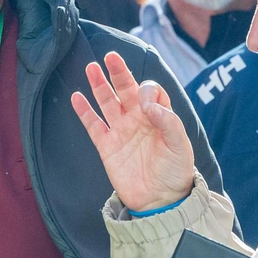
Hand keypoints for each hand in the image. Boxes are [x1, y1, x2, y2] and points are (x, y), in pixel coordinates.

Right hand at [70, 51, 195, 212]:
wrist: (160, 200)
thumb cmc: (175, 172)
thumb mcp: (180, 145)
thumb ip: (168, 120)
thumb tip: (147, 103)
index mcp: (158, 116)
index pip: (150, 91)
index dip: (147, 91)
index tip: (146, 105)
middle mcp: (138, 120)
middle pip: (126, 89)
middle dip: (119, 73)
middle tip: (110, 56)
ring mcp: (120, 132)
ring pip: (107, 102)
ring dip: (99, 85)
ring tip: (91, 67)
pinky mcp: (106, 147)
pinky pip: (93, 125)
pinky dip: (84, 112)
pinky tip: (77, 97)